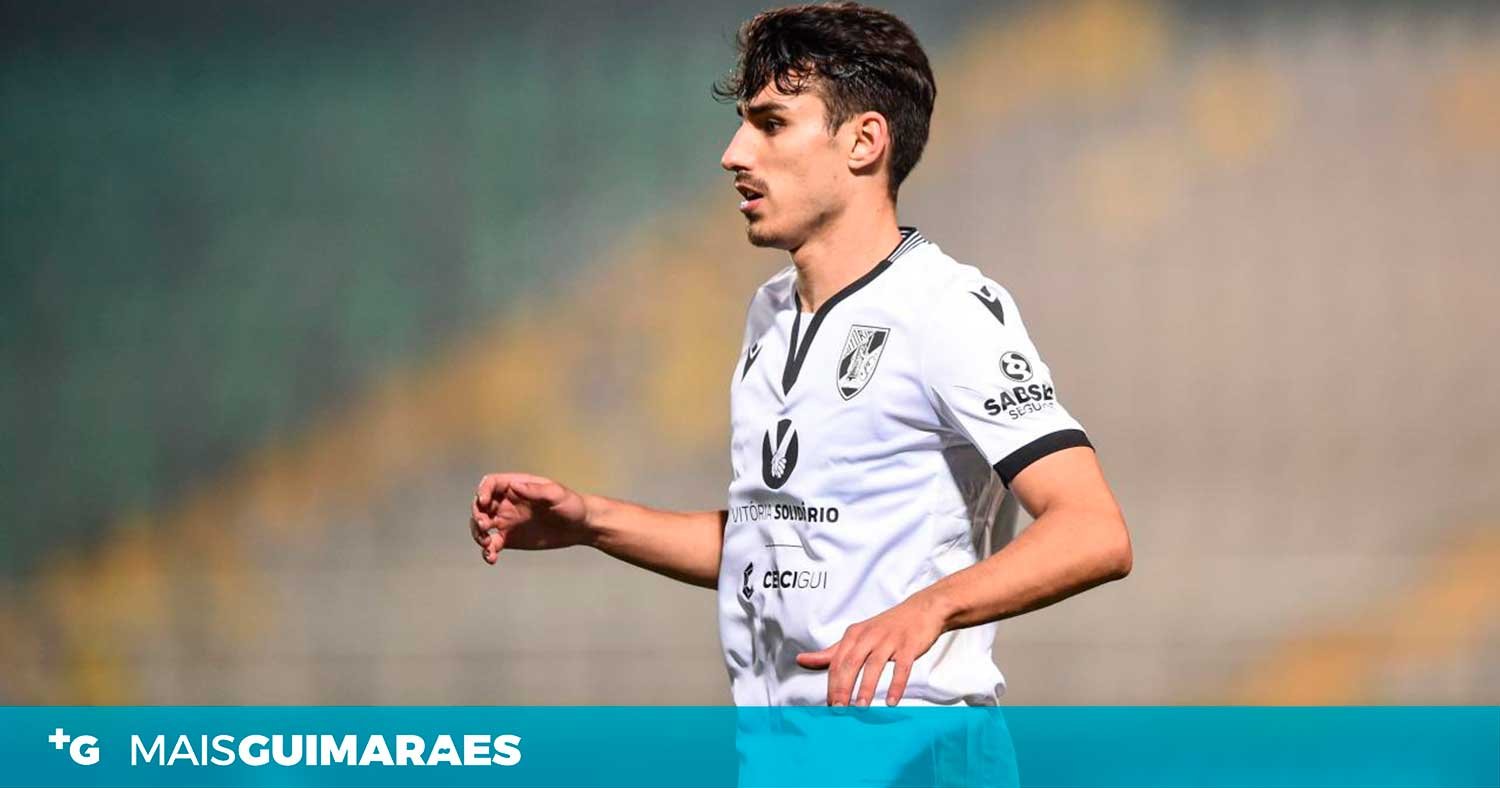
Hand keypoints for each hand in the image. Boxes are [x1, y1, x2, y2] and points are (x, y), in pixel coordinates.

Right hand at [470, 473, 591, 563]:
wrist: (581, 527)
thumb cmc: (572, 505)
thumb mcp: (556, 495)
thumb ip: (535, 491)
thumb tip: (514, 486)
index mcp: (517, 487)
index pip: (491, 484)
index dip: (483, 491)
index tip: (484, 503)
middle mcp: (508, 503)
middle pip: (481, 506)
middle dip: (477, 515)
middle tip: (486, 527)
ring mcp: (507, 521)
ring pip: (482, 526)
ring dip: (478, 534)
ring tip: (487, 545)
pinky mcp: (510, 539)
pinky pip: (492, 545)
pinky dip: (487, 551)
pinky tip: (492, 558)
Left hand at [795, 594, 947, 706]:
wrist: (921, 610)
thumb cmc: (886, 627)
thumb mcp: (856, 636)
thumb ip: (831, 652)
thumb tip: (802, 660)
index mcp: (854, 634)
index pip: (837, 662)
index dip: (832, 684)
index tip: (830, 705)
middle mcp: (869, 636)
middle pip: (851, 663)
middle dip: (843, 687)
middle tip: (840, 710)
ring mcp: (890, 640)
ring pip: (874, 665)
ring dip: (867, 687)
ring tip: (861, 707)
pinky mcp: (909, 646)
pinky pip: (902, 667)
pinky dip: (896, 685)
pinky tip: (891, 701)